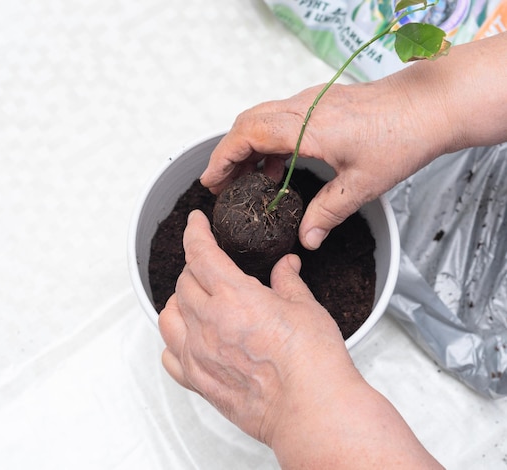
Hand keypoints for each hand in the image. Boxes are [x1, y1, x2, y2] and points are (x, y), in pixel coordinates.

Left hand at [159, 210, 443, 468]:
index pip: (200, 253)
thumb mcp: (305, 308)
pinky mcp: (198, 382)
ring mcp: (199, 354)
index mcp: (234, 297)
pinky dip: (173, 340)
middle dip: (194, 267)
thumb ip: (287, 282)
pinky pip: (169, 355)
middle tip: (209, 266)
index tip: (195, 223)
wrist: (312, 411)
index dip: (194, 232)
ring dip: (178, 301)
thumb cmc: (313, 364)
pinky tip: (187, 337)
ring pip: (168, 315)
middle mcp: (209, 323)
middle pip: (183, 282)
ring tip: (193, 298)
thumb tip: (285, 266)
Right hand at [200, 80, 442, 249]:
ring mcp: (310, 101)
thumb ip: (327, 213)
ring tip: (246, 180)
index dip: (222, 158)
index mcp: (305, 127)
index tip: (210, 181)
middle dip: (228, 153)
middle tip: (222, 184)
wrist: (428, 105)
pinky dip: (268, 140)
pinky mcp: (319, 102)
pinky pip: (280, 117)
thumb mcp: (361, 185)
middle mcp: (302, 108)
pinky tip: (277, 165)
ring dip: (247, 146)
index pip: (246, 135)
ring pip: (261, 118)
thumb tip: (306, 238)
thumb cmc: (401, 138)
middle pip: (246, 123)